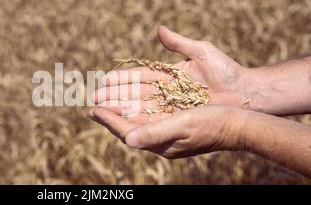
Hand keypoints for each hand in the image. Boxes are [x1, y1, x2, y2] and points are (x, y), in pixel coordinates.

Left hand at [89, 105, 243, 158]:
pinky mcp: (174, 125)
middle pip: (128, 127)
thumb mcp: (182, 125)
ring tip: (106, 102)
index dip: (109, 121)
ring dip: (121, 111)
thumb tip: (127, 140)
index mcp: (160, 143)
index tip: (92, 110)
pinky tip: (132, 103)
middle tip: (92, 106)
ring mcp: (167, 133)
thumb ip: (155, 132)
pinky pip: (149, 117)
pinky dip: (136, 109)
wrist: (237, 124)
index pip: (127, 131)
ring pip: (137, 121)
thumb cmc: (212, 124)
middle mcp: (160, 140)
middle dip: (110, 117)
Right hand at [93, 26, 249, 112]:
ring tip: (101, 112)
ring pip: (141, 109)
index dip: (122, 79)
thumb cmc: (226, 71)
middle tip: (94, 100)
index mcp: (168, 75)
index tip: (104, 81)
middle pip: (135, 95)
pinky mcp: (177, 119)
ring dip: (121, 111)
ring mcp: (171, 107)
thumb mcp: (202, 52)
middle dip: (115, 98)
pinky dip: (138, 122)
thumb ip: (179, 43)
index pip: (139, 77)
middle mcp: (166, 92)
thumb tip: (159, 30)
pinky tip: (122, 123)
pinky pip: (154, 121)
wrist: (246, 93)